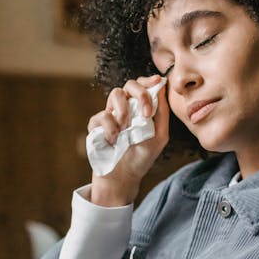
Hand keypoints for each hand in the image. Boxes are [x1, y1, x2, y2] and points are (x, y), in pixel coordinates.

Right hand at [88, 74, 169, 205]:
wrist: (123, 177)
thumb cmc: (142, 157)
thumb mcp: (159, 136)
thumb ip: (162, 112)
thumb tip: (161, 85)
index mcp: (140, 109)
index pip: (143, 86)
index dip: (148, 81)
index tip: (156, 82)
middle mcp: (125, 108)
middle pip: (130, 84)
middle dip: (140, 94)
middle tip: (145, 114)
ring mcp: (110, 114)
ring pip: (115, 94)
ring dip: (124, 111)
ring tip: (126, 130)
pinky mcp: (96, 125)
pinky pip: (102, 115)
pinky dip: (110, 129)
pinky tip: (113, 141)